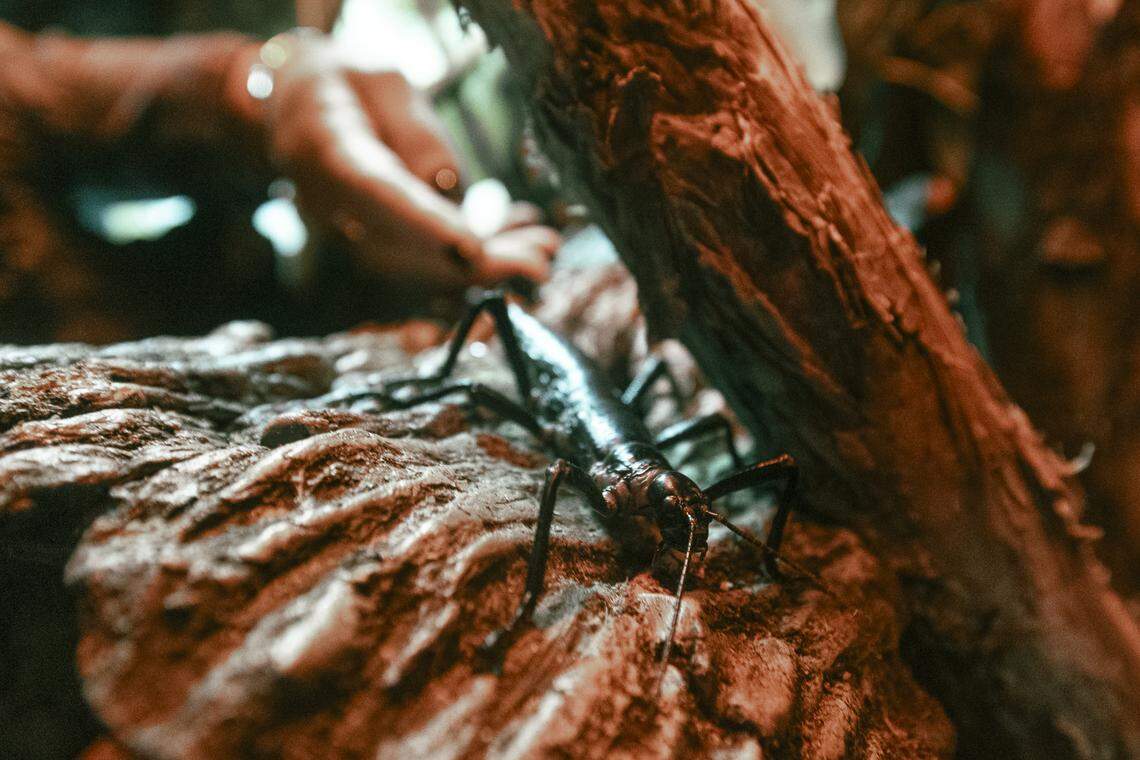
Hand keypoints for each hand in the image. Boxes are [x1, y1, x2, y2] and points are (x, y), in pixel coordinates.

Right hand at [261, 34, 558, 287]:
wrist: (297, 106)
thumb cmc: (345, 84)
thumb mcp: (383, 81)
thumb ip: (415, 130)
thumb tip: (448, 186)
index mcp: (323, 148)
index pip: (377, 194)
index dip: (424, 226)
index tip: (472, 249)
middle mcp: (331, 205)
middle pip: (404, 248)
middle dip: (476, 262)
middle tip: (539, 259)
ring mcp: (349, 232)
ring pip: (421, 264)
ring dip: (487, 262)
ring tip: (544, 247)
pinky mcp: (374, 243)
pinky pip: (426, 258)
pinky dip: (478, 253)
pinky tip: (523, 239)